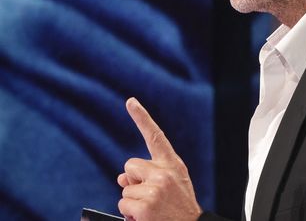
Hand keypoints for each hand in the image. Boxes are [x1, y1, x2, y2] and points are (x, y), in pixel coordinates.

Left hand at [117, 98, 202, 220]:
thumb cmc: (179, 207)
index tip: (130, 101)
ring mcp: (155, 189)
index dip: (141, 117)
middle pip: (130, 165)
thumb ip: (151, 174)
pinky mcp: (145, 206)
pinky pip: (123, 204)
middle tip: (149, 195)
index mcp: (172, 163)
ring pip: (125, 188)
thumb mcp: (172, 184)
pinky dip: (130, 214)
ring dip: (133, 200)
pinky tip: (145, 217)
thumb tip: (121, 177)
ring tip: (151, 209)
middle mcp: (164, 172)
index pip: (155, 136)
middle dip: (134, 180)